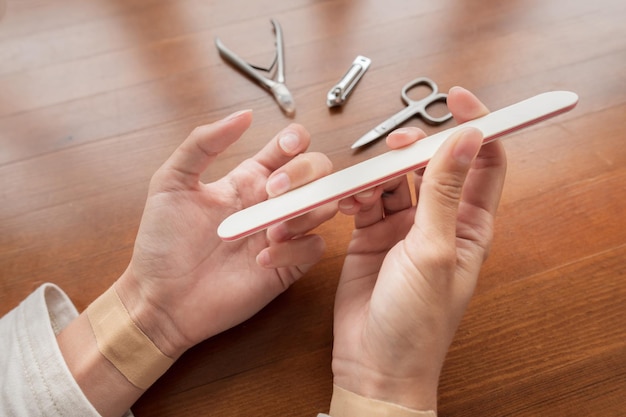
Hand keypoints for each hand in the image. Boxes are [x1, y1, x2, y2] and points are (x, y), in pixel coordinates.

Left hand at [115, 110, 335, 357]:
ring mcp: (283, 234)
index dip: (296, 141)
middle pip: (318, 172)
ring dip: (303, 213)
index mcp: (249, 179)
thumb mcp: (171, 182)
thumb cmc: (162, 242)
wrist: (161, 297)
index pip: (291, 148)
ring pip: (324, 206)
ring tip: (269, 231)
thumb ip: (202, 143)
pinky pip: (315, 247)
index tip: (285, 148)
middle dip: (305, 174)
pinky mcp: (288, 265)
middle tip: (272, 191)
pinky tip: (263, 259)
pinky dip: (296, 249)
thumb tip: (244, 114)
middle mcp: (271, 203)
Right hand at [332, 87, 506, 410]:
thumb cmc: (416, 322)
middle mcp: (439, 222)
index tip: (457, 101)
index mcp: (471, 225)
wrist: (373, 362)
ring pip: (394, 178)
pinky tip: (347, 200)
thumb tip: (468, 138)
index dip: (476, 127)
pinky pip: (364, 198)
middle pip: (433, 163)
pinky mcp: (370, 234)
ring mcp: (403, 227)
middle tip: (397, 148)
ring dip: (378, 173)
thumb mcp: (434, 250)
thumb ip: (446, 192)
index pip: (483, 162)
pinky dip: (355, 192)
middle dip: (415, 149)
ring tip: (363, 186)